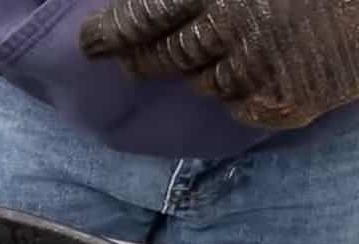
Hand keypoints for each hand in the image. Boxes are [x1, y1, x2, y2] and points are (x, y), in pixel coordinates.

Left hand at [80, 0, 358, 129]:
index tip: (91, 42)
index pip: (142, 17)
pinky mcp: (280, 102)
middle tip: (133, 57)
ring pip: (201, 83)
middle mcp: (229, 26)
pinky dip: (246, 92)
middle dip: (143, 58)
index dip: (112, 33)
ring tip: (239, 46)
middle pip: (160, 57)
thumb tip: (138, 6)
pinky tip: (271, 67)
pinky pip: (240, 105)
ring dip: (206, 70)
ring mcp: (255, 68)